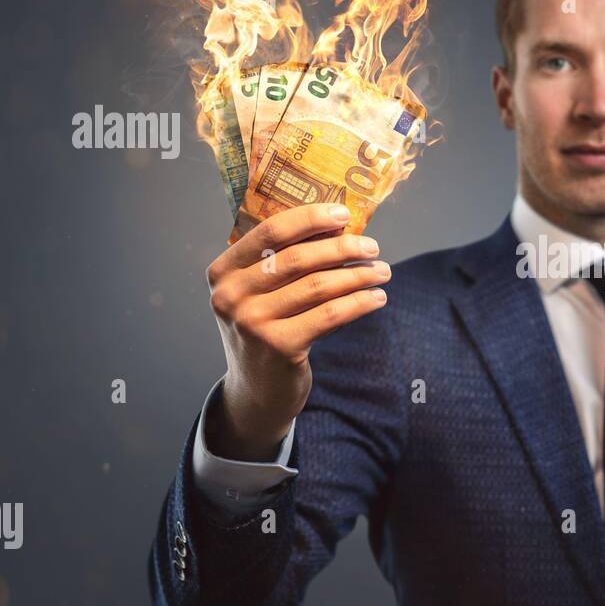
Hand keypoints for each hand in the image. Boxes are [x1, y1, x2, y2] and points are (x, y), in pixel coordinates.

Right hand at [204, 202, 389, 459]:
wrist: (256, 391)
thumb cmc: (267, 330)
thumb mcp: (260, 294)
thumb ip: (284, 262)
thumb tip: (340, 226)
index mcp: (222, 272)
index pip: (270, 231)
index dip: (310, 218)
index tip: (344, 214)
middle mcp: (230, 295)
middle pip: (299, 258)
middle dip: (343, 248)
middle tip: (372, 246)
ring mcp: (252, 322)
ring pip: (319, 286)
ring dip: (358, 274)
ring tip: (382, 271)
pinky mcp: (278, 346)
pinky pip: (330, 314)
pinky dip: (359, 302)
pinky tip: (377, 297)